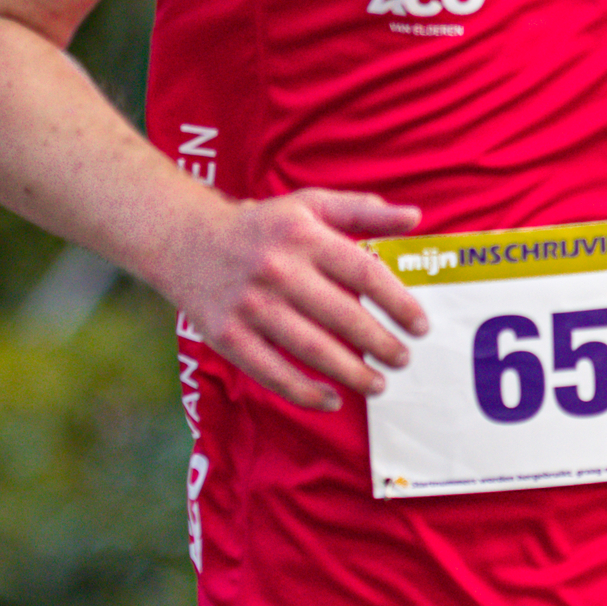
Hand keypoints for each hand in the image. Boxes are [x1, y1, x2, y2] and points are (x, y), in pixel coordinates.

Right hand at [173, 188, 428, 412]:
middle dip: (380, 344)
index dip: (398, 303)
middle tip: (403, 360)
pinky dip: (304, 392)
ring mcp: (250, 305)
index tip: (420, 326)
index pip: (363, 272)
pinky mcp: (227, 336)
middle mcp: (277, 269)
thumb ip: (362, 211)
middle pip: (343, 315)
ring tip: (378, 385)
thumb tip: (414, 217)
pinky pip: (272, 373)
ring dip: (351, 373)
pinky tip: (331, 400)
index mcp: (303, 235)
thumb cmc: (263, 226)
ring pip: (312, 349)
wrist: (186, 240)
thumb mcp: (309, 205)